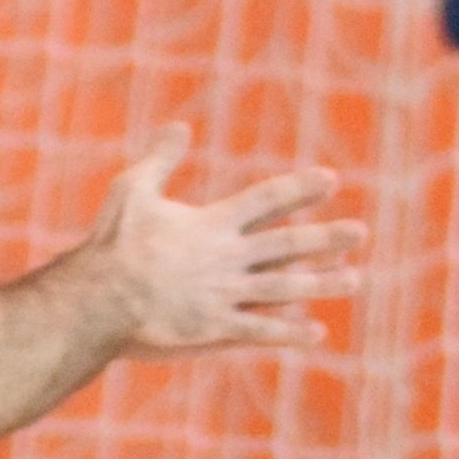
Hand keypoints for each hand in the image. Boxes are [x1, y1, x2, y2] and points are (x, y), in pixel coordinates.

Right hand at [72, 125, 364, 354]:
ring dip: (323, 283)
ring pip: (285, 289)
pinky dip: (290, 332)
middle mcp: (227, 258)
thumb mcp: (133, 189)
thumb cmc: (111, 242)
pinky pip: (260, 331)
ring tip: (356, 279)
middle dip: (327, 237)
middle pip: (287, 245)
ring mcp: (224, 294)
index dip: (299, 189)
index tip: (330, 180)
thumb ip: (161, 158)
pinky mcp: (214, 328)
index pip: (266, 200)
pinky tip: (317, 332)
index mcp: (212, 224)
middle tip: (360, 231)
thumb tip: (179, 125)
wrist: (98, 298)